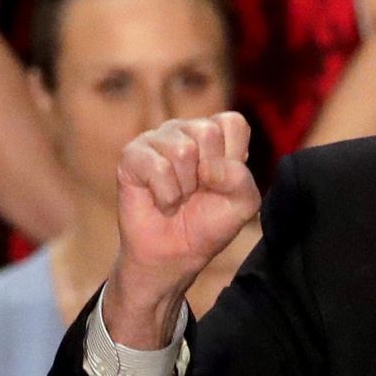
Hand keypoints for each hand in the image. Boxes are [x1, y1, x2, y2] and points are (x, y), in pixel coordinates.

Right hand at [105, 112, 259, 348]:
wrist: (175, 253)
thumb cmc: (209, 223)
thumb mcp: (243, 205)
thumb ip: (241, 179)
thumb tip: (209, 167)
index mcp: (217, 134)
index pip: (233, 123)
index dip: (233, 157)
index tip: (222, 181)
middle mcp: (186, 130)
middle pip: (207, 132)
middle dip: (208, 174)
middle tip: (197, 191)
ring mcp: (156, 139)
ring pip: (182, 150)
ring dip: (185, 187)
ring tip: (179, 197)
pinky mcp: (132, 155)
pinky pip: (157, 168)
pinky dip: (165, 195)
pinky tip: (161, 202)